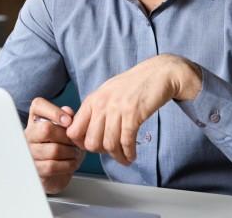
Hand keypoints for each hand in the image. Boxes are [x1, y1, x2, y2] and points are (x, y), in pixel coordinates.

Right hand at [25, 97, 84, 193]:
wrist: (58, 171)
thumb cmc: (63, 146)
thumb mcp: (68, 129)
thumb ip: (68, 118)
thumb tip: (67, 111)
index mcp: (36, 119)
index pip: (38, 105)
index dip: (54, 112)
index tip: (68, 121)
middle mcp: (29, 133)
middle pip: (47, 129)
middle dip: (67, 137)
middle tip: (74, 142)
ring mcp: (29, 152)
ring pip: (53, 150)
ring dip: (70, 152)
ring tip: (75, 153)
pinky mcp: (33, 169)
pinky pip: (52, 166)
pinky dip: (67, 165)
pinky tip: (71, 163)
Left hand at [66, 54, 201, 164]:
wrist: (158, 73)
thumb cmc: (133, 84)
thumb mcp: (107, 93)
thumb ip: (95, 110)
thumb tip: (86, 132)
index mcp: (92, 100)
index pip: (74, 130)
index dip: (81, 144)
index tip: (93, 148)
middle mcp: (101, 104)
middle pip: (91, 142)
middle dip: (101, 152)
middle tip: (111, 152)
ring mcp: (117, 109)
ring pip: (109, 145)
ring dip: (117, 157)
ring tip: (124, 159)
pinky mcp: (133, 114)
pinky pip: (126, 141)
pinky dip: (129, 153)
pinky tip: (132, 155)